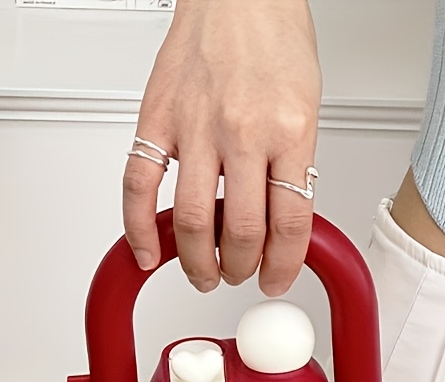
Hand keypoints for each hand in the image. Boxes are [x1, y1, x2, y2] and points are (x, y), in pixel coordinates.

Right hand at [123, 0, 321, 295]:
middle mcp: (243, 132)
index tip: (276, 278)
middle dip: (243, 268)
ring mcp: (196, 127)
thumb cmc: (273, 40)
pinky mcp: (156, 119)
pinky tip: (147, 253)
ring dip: (199, 263)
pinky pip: (139, 185)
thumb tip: (280, 221)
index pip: (290, 223)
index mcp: (289, 132)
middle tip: (240, 274)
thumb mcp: (305, 108)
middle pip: (243, 232)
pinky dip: (139, 227)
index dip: (283, 265)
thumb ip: (291, 168)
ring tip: (205, 274)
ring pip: (194, 221)